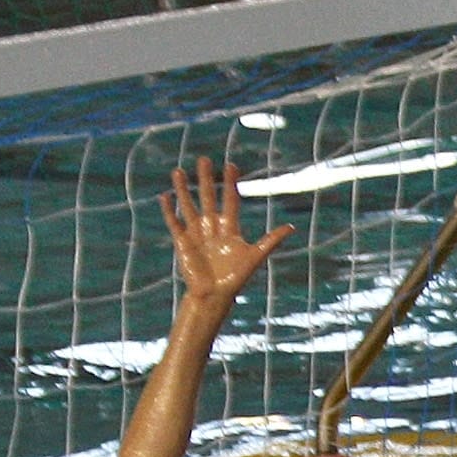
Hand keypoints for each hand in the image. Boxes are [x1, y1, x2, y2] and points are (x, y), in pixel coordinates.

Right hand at [160, 156, 293, 318]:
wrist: (212, 296)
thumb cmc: (234, 279)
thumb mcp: (254, 258)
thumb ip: (270, 241)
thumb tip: (291, 228)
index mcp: (229, 228)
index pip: (230, 200)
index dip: (231, 183)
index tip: (231, 165)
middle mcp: (212, 227)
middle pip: (209, 198)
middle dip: (206, 179)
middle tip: (204, 159)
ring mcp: (196, 233)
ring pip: (189, 206)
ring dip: (184, 189)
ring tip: (178, 171)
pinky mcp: (182, 242)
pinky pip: (174, 222)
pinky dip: (169, 210)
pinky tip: (165, 196)